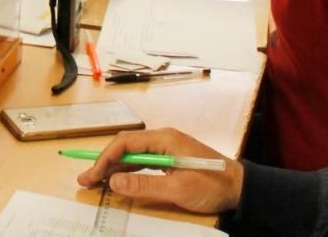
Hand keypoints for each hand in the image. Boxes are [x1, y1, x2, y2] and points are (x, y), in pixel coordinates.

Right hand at [75, 129, 243, 215]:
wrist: (242, 188)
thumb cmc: (213, 185)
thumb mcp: (177, 188)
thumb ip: (144, 185)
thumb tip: (114, 182)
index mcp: (164, 139)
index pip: (125, 143)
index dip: (105, 160)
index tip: (92, 176)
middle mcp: (163, 139)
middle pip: (125, 148)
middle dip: (104, 163)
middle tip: (86, 179)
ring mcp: (167, 148)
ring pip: (132, 155)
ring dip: (114, 168)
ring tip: (96, 182)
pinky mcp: (171, 160)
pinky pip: (143, 162)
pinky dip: (128, 172)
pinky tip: (119, 182)